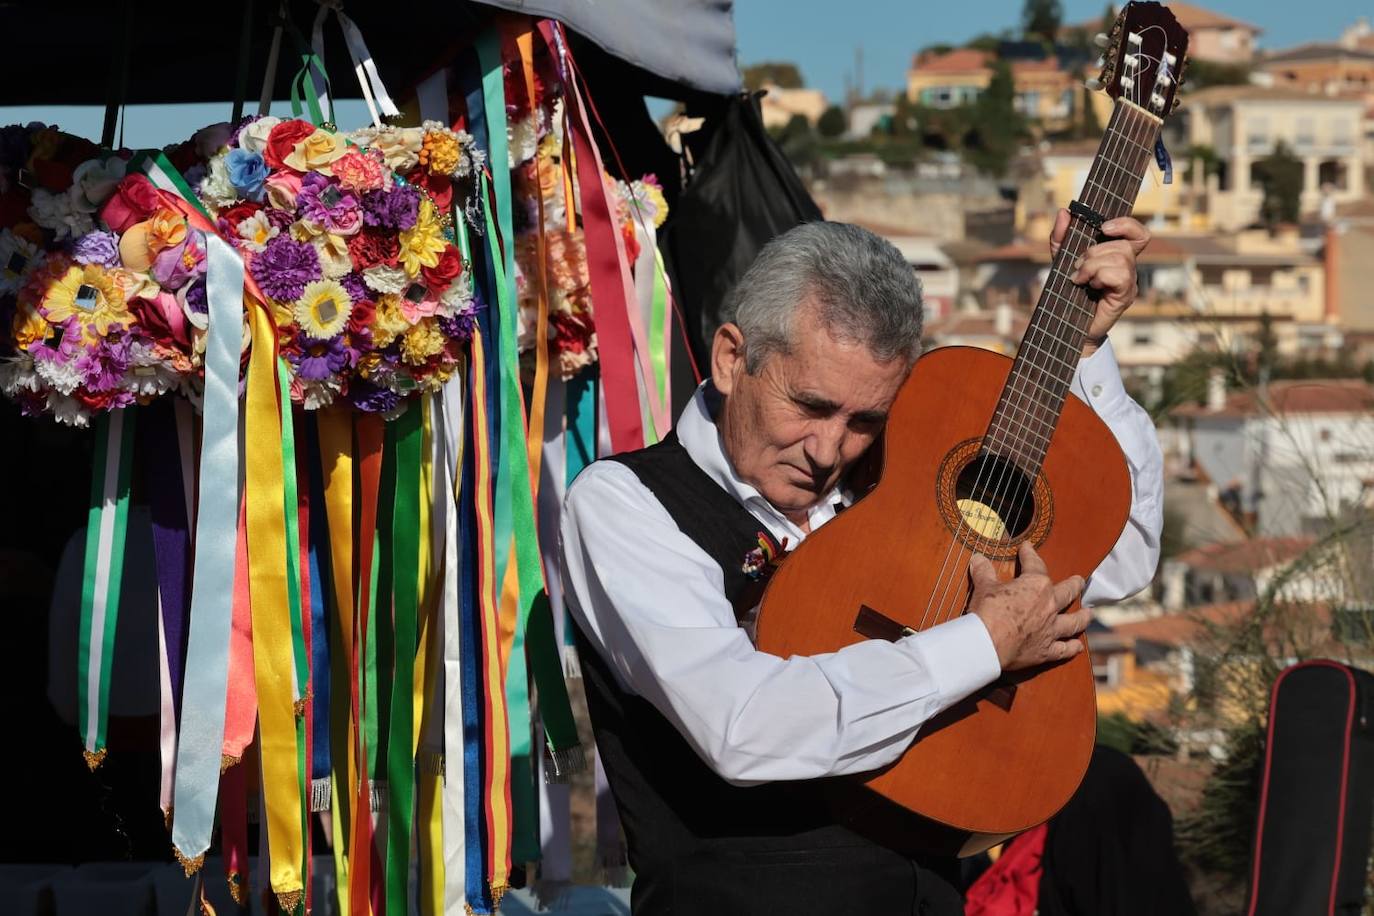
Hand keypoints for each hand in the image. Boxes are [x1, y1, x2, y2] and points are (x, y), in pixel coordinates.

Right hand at [968, 541, 1087, 671]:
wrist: (988, 643)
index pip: (1035, 565)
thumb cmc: (987, 612)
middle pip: (1067, 593)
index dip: (1030, 555)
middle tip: (1079, 581)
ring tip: (1089, 614)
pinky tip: (1078, 646)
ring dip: (1083, 617)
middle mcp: (1050, 606)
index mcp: (1036, 586)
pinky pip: (1064, 649)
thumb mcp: (983, 587)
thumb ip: (984, 572)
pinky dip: (1072, 648)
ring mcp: (1051, 629)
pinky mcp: (1046, 650)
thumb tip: (978, 558)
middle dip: (1074, 585)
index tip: (1027, 548)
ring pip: (1074, 622)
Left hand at [1049, 211, 1150, 355]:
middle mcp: (1128, 267)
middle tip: (1078, 267)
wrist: (1065, 326)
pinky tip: (1090, 286)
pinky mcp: (1125, 296)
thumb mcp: (1060, 260)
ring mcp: (1129, 282)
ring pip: (1120, 258)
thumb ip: (1061, 237)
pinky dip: (1100, 276)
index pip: (1138, 233)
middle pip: (1123, 245)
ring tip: (1080, 279)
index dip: (1127, 224)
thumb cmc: (1068, 292)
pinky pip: (1120, 275)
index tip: (1104, 227)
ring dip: (1093, 266)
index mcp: (1117, 255)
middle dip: (1094, 252)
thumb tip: (1064, 212)